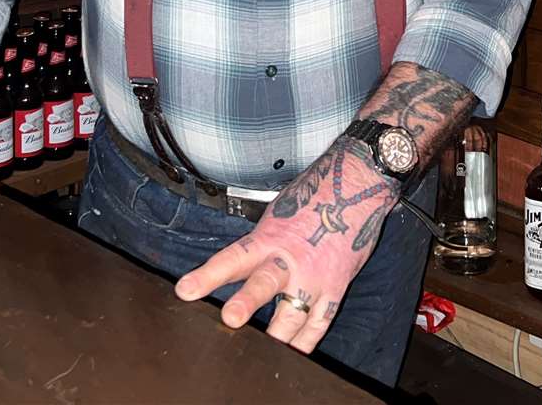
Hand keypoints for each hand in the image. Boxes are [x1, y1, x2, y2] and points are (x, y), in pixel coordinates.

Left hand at [173, 142, 397, 354]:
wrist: (357, 186)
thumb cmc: (313, 197)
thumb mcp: (277, 215)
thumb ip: (259, 244)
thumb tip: (239, 267)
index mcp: (269, 238)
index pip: (233, 258)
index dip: (208, 275)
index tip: (185, 290)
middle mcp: (290, 259)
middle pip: (265, 283)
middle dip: (247, 301)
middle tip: (231, 318)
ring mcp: (315, 277)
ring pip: (294, 312)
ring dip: (278, 335)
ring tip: (264, 355)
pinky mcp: (336, 288)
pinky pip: (319, 323)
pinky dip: (306, 342)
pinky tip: (293, 355)